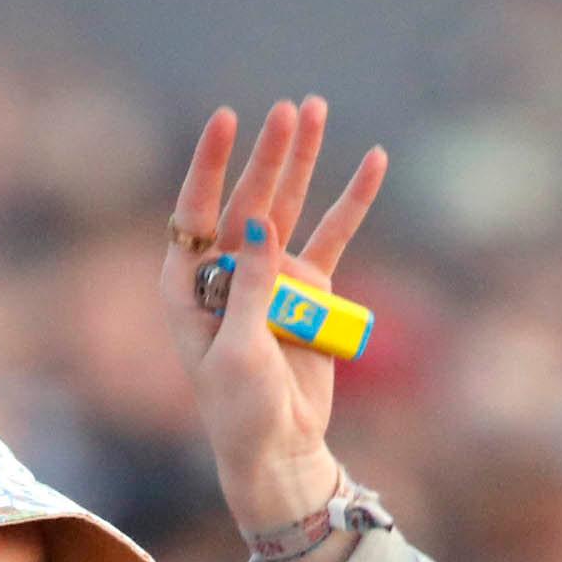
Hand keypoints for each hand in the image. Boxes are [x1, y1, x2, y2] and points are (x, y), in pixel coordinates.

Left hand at [162, 98, 388, 535]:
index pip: (195, 213)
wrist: (279, 450)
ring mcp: (270, 277)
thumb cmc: (240, 411)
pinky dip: (352, 203)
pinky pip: (333, 238)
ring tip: (315, 110)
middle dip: (268, 155)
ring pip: (288, 208)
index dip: (210, 165)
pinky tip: (373, 162)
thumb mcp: (238, 352)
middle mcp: (226, 272)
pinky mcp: (309, 291)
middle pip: (248, 200)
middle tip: (291, 110)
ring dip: (302, 162)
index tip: (226, 118)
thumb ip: (250, 289)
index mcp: (188, 286)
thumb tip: (261, 226)